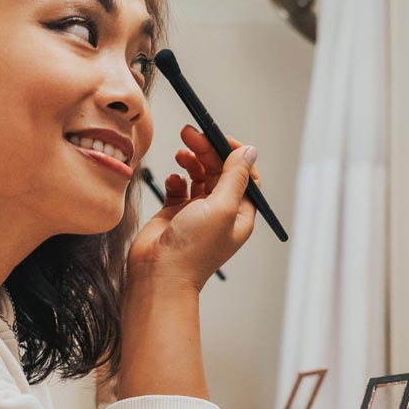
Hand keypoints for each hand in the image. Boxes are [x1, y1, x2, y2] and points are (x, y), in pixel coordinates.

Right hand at [127, 126, 260, 288]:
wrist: (158, 274)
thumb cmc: (192, 249)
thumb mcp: (222, 208)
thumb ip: (235, 177)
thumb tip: (250, 152)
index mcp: (239, 214)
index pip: (245, 175)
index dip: (234, 154)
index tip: (218, 137)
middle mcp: (221, 212)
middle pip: (219, 171)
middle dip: (207, 151)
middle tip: (190, 134)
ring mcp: (197, 212)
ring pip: (199, 176)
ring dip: (192, 161)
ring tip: (180, 153)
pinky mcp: (175, 213)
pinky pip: (179, 187)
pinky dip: (176, 179)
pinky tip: (172, 180)